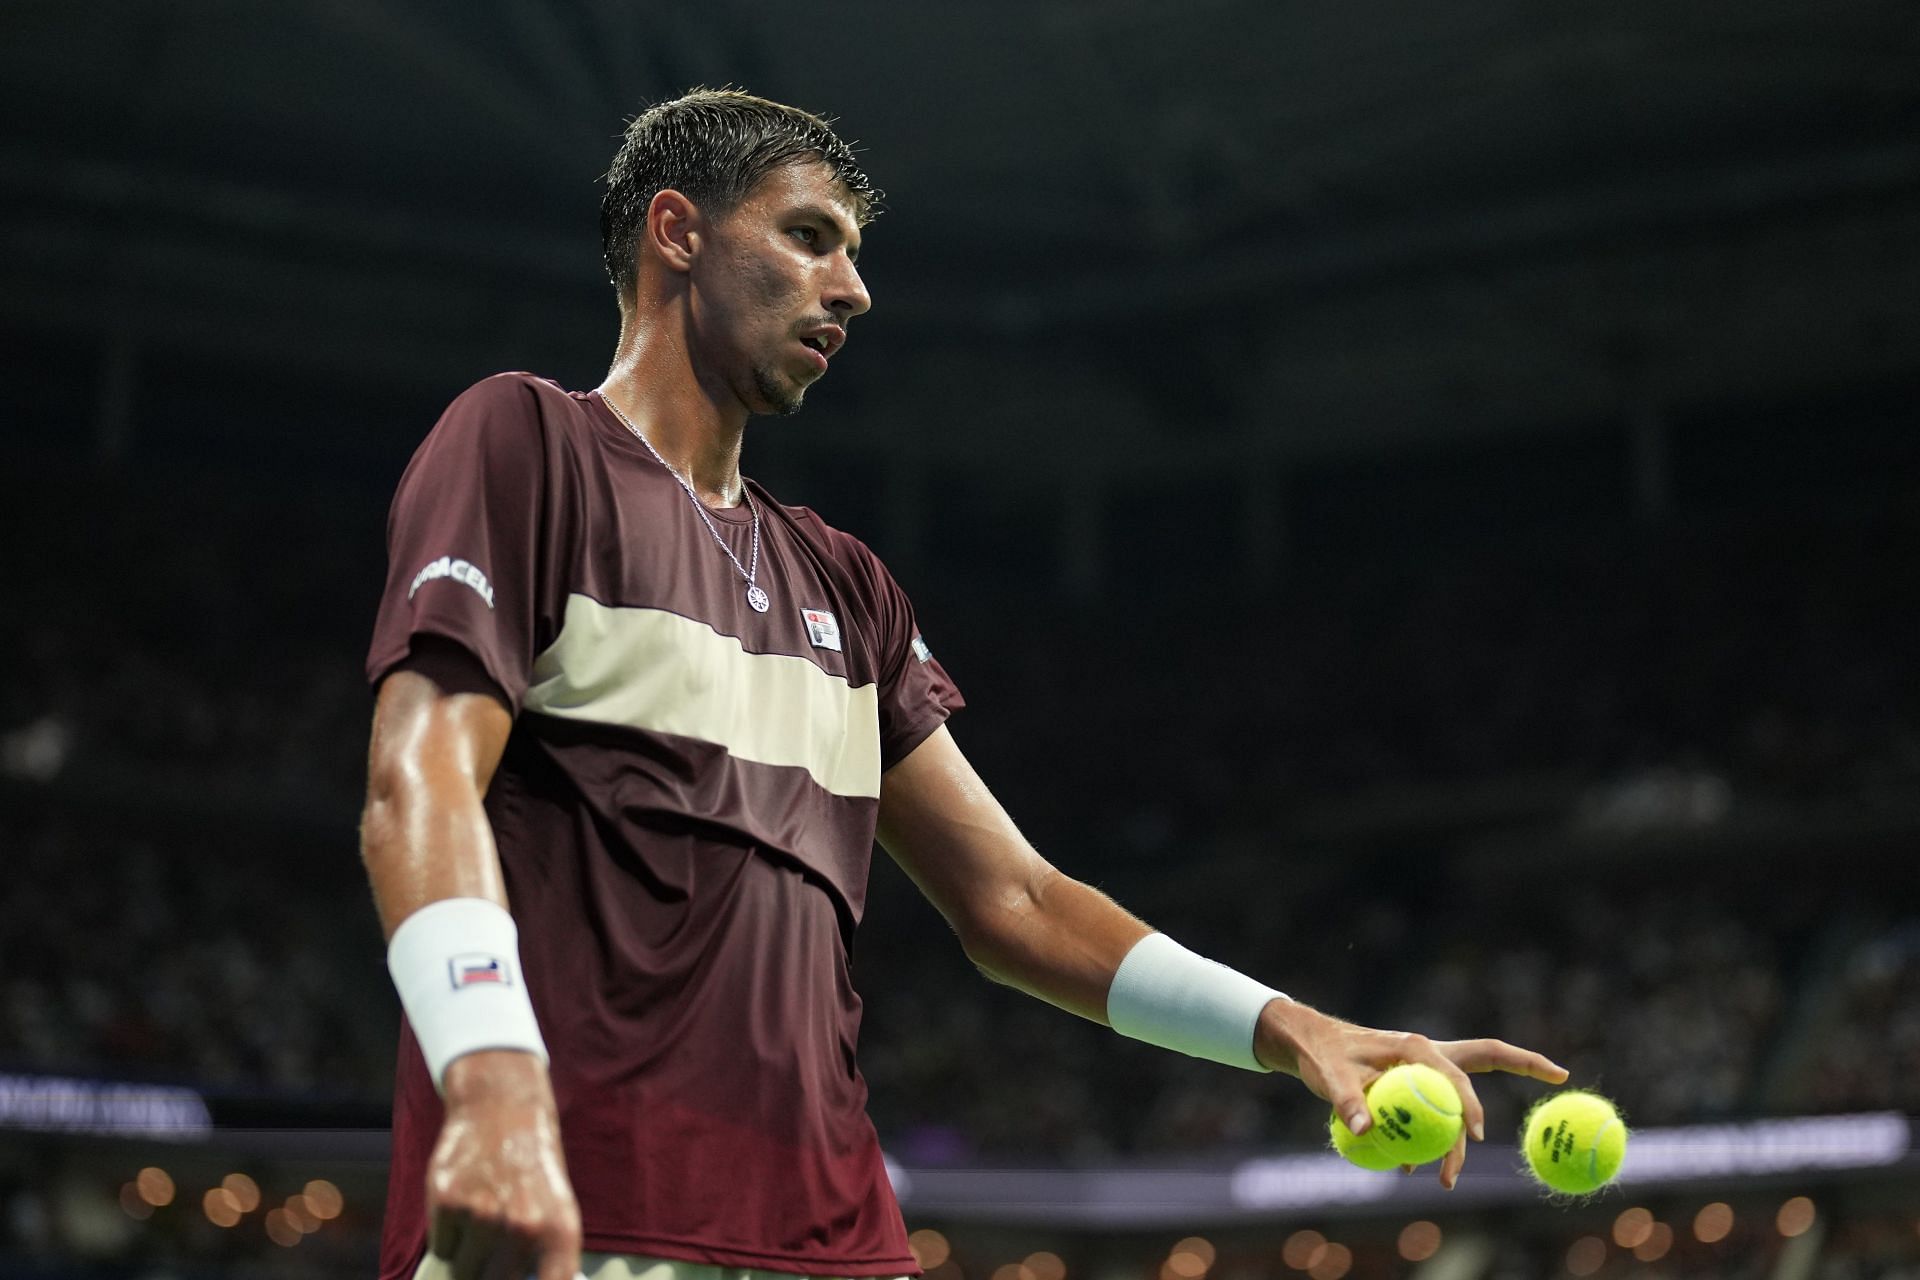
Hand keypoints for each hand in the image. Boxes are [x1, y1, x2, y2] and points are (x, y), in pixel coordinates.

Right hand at [427, 1050, 582, 1279]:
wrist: (502, 1108)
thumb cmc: (533, 1168)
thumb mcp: (557, 1211)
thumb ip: (545, 1259)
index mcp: (560, 1233)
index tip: (514, 1278)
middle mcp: (523, 1228)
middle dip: (491, 1273)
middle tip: (495, 1243)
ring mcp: (482, 1217)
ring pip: (463, 1272)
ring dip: (467, 1256)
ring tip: (482, 1220)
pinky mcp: (447, 1203)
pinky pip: (441, 1249)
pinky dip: (448, 1236)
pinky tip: (464, 1203)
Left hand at [1254, 1000, 1568, 1189]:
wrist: (1309, 1046)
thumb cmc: (1322, 1055)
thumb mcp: (1330, 1077)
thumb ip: (1348, 1102)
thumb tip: (1365, 1130)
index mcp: (1416, 1048)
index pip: (1458, 1074)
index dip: (1472, 1104)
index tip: (1477, 1135)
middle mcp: (1427, 1054)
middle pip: (1485, 1060)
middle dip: (1525, 1063)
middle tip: (1560, 1074)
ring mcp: (1424, 1068)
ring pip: (1455, 1102)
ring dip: (1456, 1142)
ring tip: (1446, 1182)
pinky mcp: (1413, 1083)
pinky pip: (1433, 1111)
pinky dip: (1430, 1139)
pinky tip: (1410, 1168)